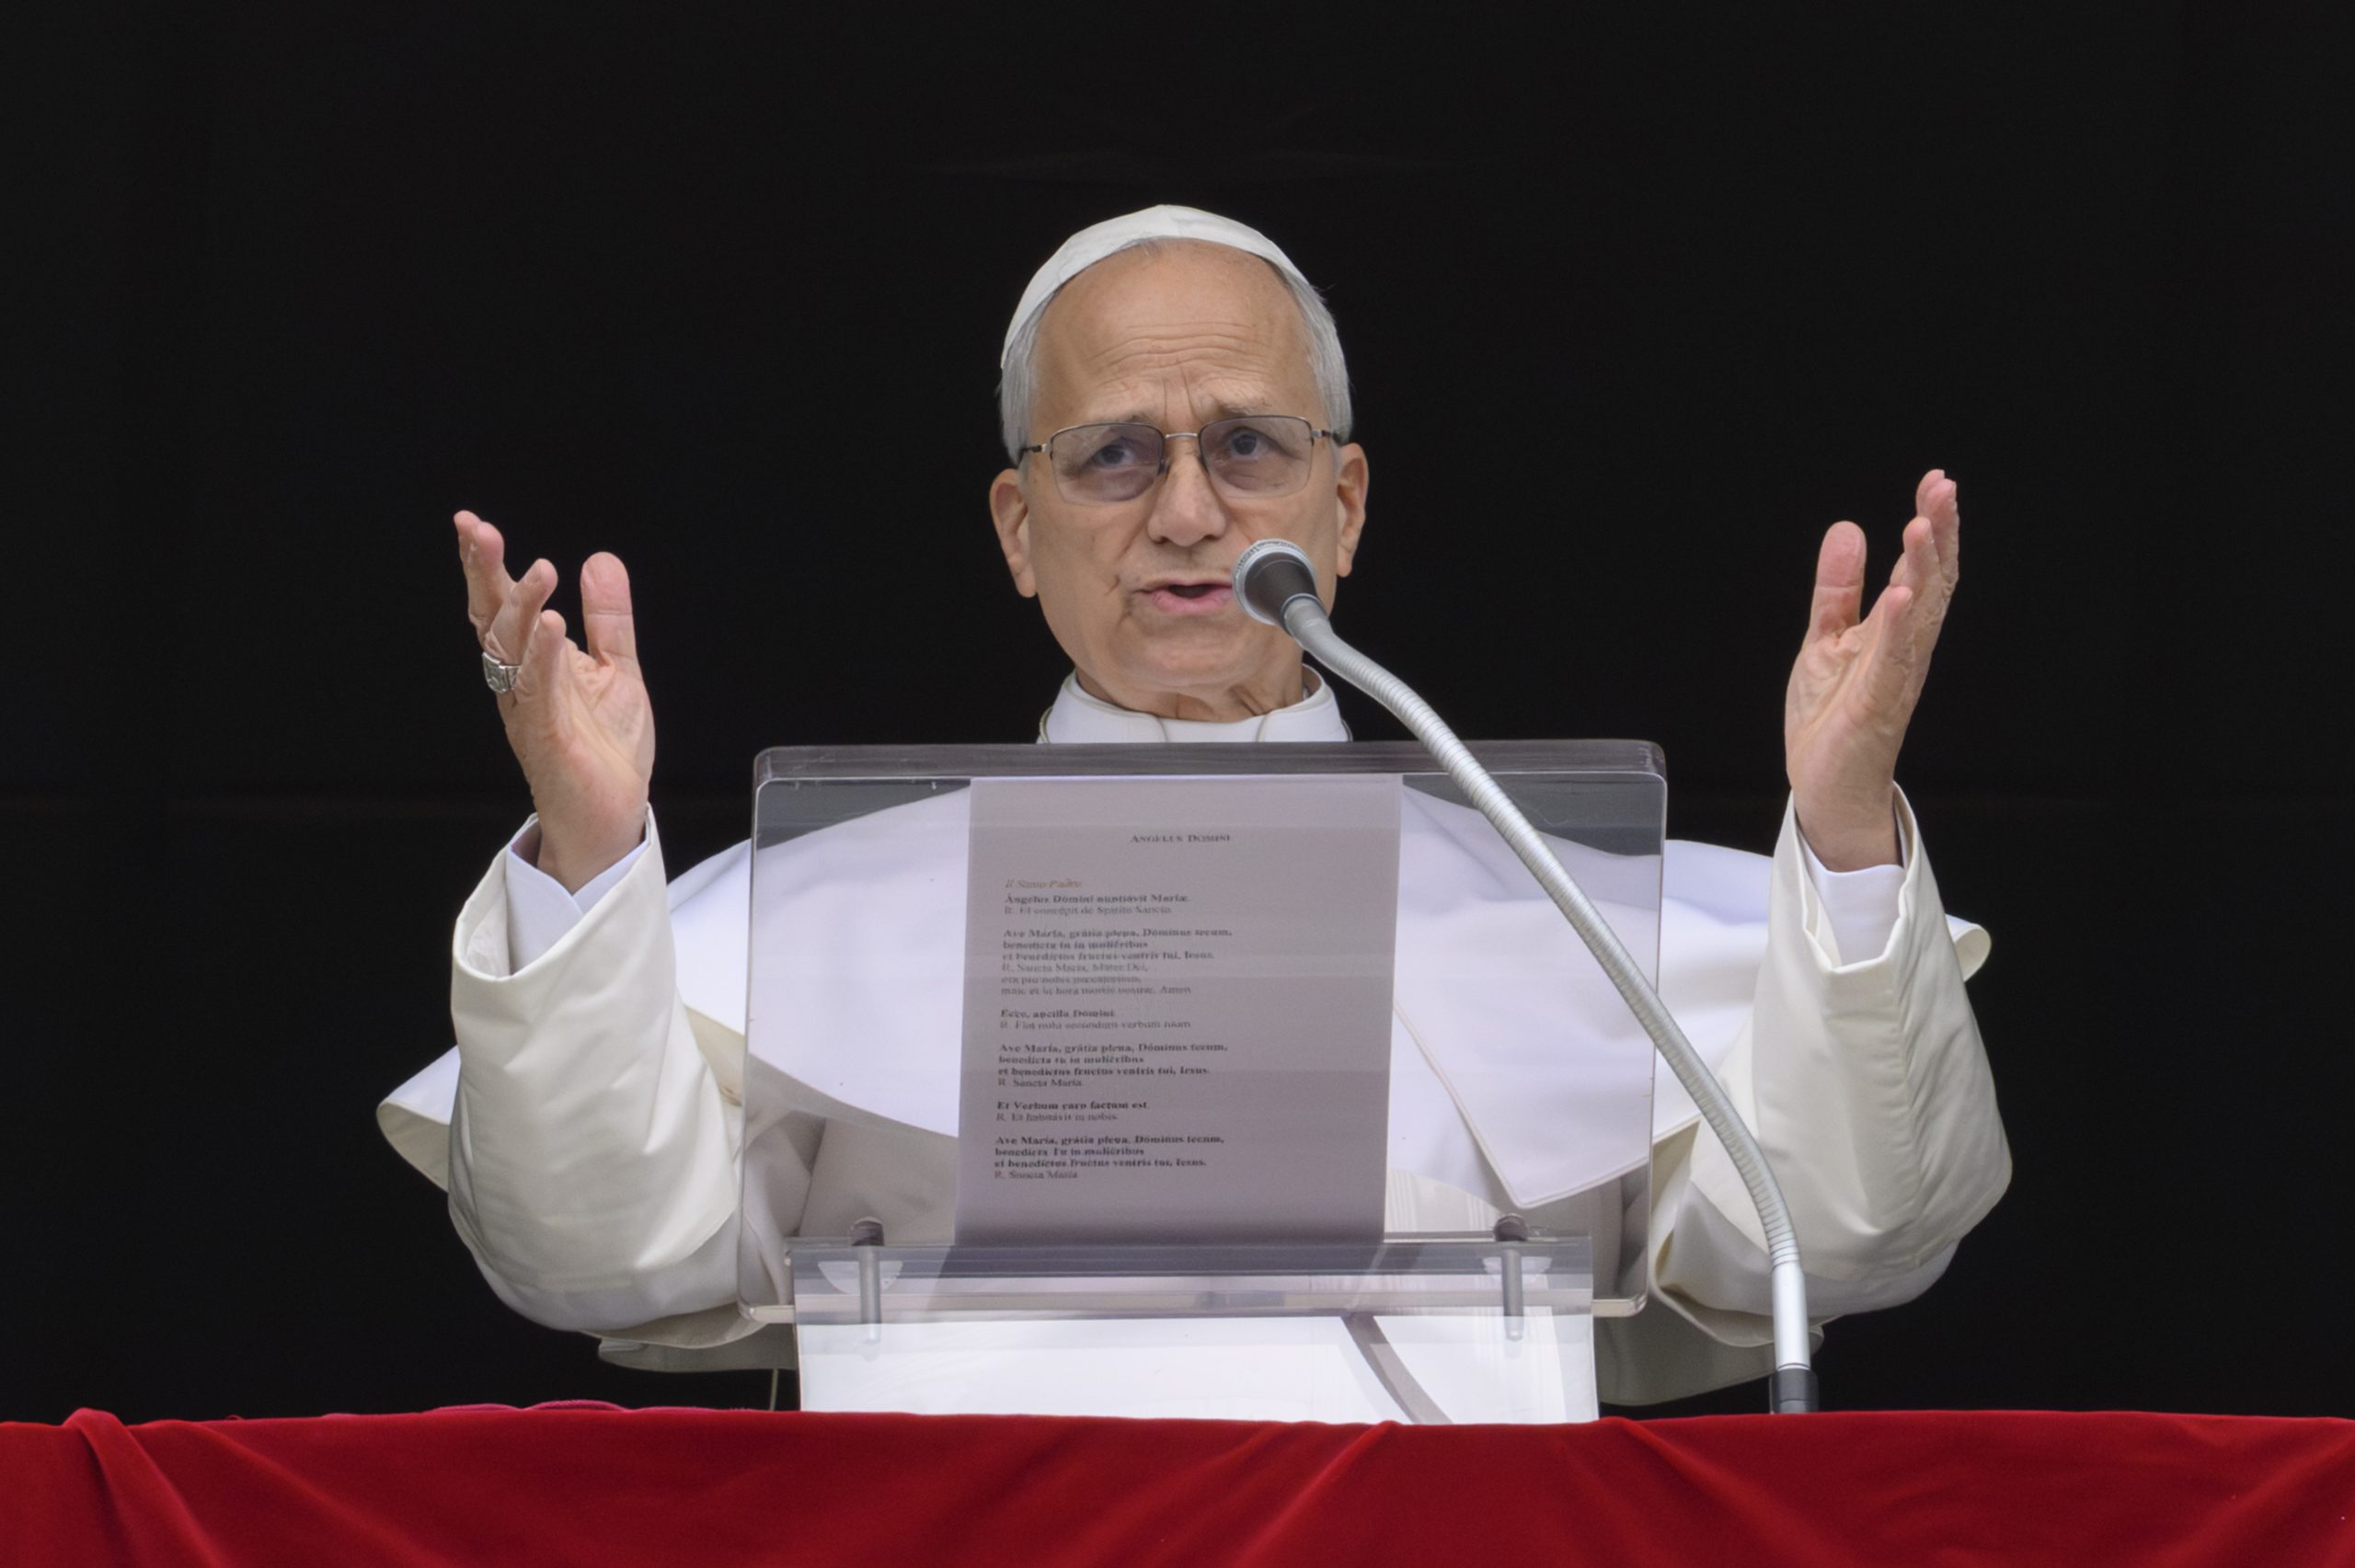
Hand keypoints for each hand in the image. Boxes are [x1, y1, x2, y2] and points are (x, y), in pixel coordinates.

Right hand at [458, 511, 654, 890]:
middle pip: (492, 620)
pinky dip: (545, 657)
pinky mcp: (546, 739)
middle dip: (484, 574)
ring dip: (523, 608)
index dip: (485, 565)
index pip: (501, 605)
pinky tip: (555, 625)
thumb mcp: (617, 669)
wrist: (611, 816)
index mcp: (531, 663)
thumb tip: (600, 561)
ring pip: (511, 651)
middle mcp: (519, 683)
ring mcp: (529, 710)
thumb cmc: (604, 750)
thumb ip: (608, 619)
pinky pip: (539, 692)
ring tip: (540, 569)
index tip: (471, 523)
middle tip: (479, 530)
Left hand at [1783, 471, 1960, 870]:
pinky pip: (1891, 662)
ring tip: (1921, 525)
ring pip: (1920, 616)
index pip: (1922, 569)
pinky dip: (1897, 627)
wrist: (1825, 786)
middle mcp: (1905, 649)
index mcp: (1895, 631)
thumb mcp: (1825, 640)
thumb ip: (1838, 590)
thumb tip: (1848, 529)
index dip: (1931, 526)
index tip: (1936, 482)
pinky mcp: (1876, 705)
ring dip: (1922, 570)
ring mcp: (1895, 676)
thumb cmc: (1833, 718)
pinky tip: (1901, 595)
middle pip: (1933, 583)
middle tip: (1943, 489)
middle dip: (1939, 535)